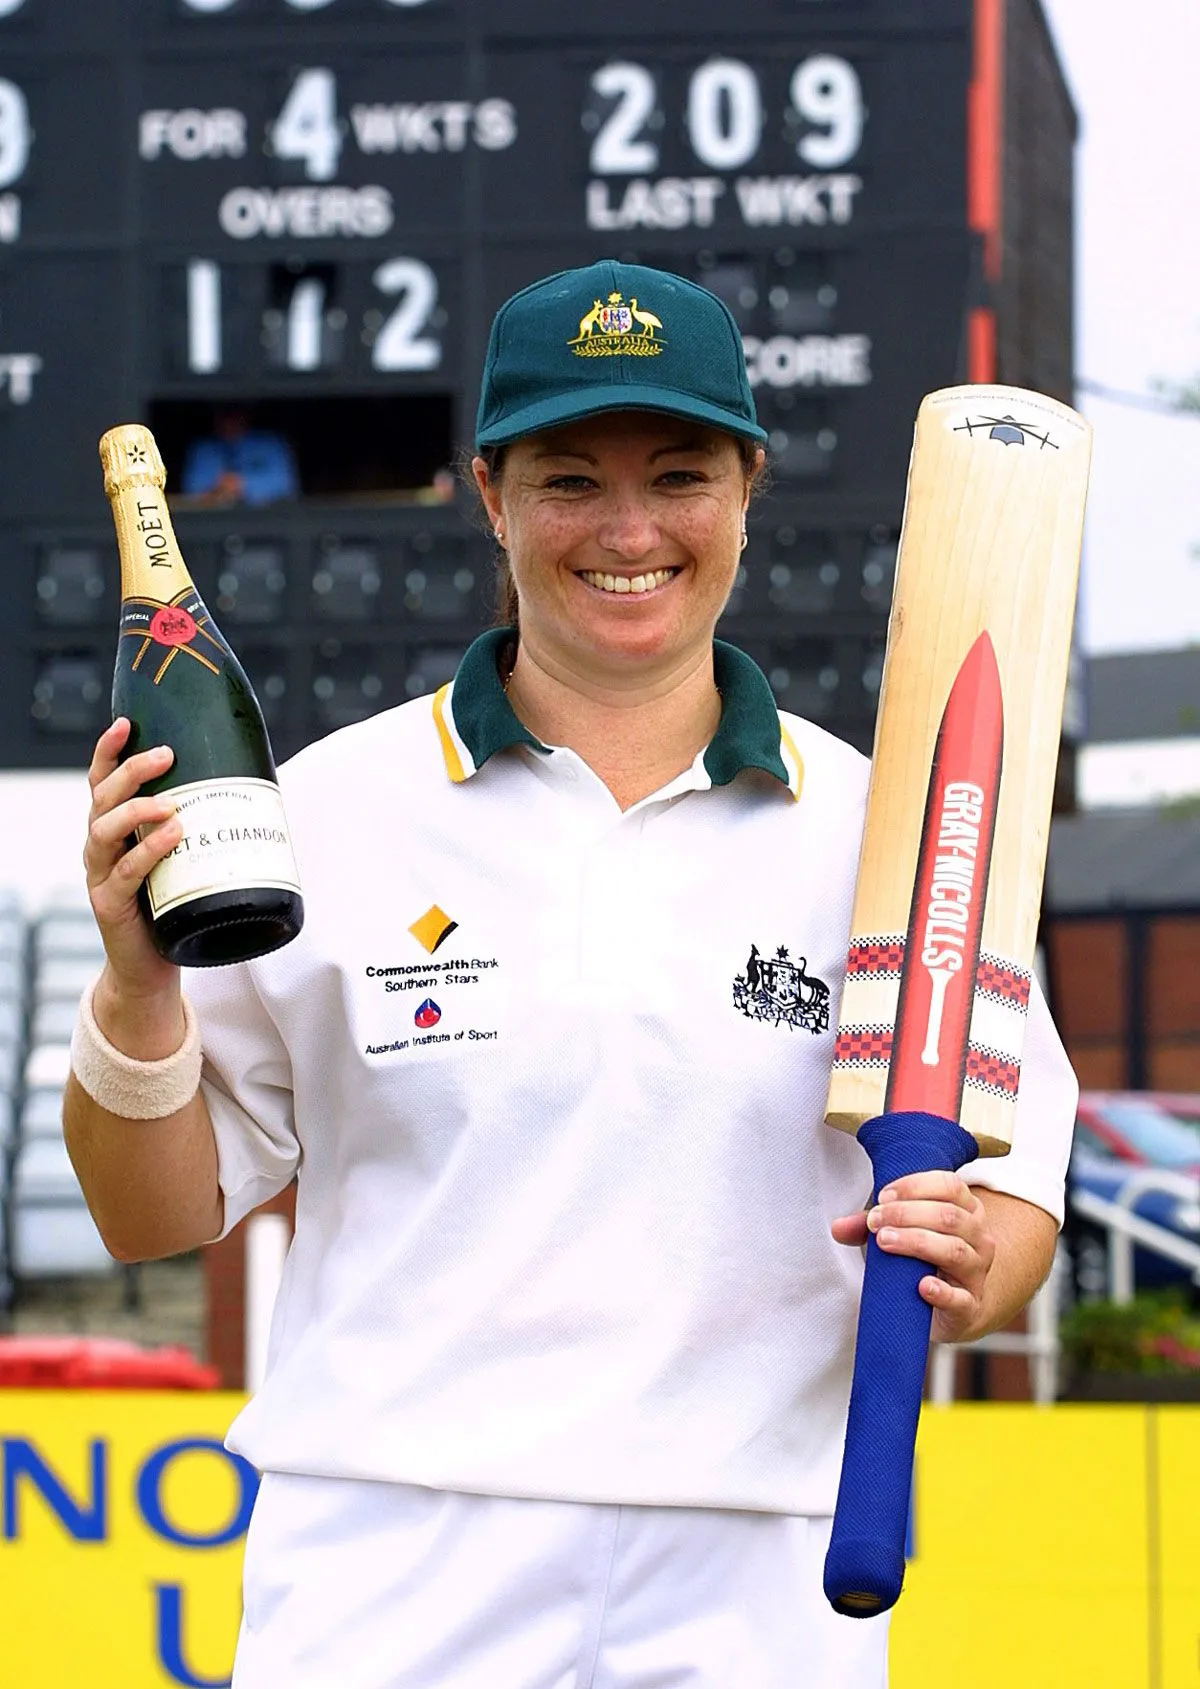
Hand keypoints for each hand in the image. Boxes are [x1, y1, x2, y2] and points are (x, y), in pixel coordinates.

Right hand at [83, 718, 182, 1021]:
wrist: (152, 968)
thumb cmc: (174, 904)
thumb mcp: (185, 858)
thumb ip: (202, 826)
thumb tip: (260, 788)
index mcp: (114, 828)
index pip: (103, 781)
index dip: (109, 751)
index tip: (127, 723)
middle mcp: (100, 847)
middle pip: (103, 797)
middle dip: (131, 771)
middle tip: (166, 756)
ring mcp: (100, 876)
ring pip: (104, 830)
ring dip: (137, 810)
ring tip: (170, 803)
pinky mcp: (109, 905)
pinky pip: (123, 873)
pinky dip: (146, 852)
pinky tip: (171, 837)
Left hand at [832, 1171, 996, 1343]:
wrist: (956, 1308)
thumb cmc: (927, 1261)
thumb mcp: (904, 1234)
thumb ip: (871, 1226)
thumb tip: (838, 1228)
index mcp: (967, 1210)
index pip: (949, 1185)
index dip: (915, 1186)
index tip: (883, 1196)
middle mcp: (979, 1238)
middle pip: (948, 1216)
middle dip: (906, 1214)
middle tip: (876, 1221)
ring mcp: (977, 1273)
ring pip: (954, 1250)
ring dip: (916, 1242)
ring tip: (885, 1241)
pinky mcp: (970, 1307)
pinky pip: (961, 1299)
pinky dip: (942, 1292)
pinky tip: (923, 1286)